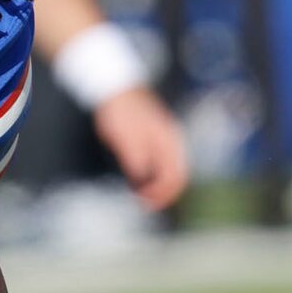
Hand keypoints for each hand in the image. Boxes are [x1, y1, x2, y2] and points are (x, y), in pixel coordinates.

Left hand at [92, 85, 189, 210]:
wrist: (115, 87)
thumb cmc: (121, 110)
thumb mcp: (125, 136)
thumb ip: (136, 157)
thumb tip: (142, 179)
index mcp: (167, 140)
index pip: (175, 174)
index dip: (163, 193)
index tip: (146, 203)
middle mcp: (170, 140)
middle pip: (176, 174)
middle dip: (163, 193)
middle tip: (146, 205)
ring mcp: (163, 138)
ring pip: (169, 169)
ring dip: (159, 185)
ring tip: (144, 195)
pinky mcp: (154, 138)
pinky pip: (161, 162)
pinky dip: (154, 175)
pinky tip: (141, 179)